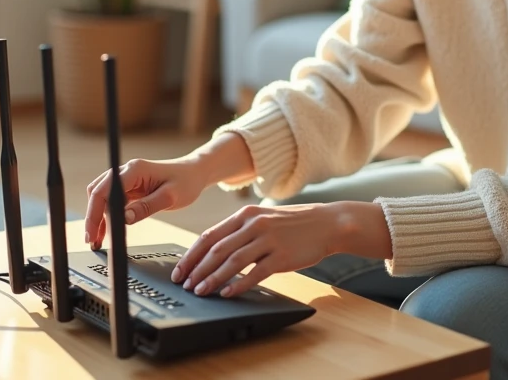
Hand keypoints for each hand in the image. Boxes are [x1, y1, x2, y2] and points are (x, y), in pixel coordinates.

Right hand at [84, 157, 207, 248]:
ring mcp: (127, 178)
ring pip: (102, 196)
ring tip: (96, 240)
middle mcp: (127, 171)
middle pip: (98, 192)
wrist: (195, 172)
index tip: (93, 233)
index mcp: (134, 170)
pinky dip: (107, 215)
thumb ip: (146, 208)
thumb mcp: (170, 197)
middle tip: (92, 240)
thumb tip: (124, 219)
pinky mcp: (130, 186)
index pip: (105, 190)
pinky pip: (112, 200)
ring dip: (97, 217)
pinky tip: (106, 231)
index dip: (95, 213)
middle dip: (93, 217)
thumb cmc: (186, 181)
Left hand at [171, 201, 391, 297]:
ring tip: (201, 291)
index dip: (192, 254)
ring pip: (232, 262)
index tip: (180, 270)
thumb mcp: (264, 218)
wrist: (327, 223)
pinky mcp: (282, 256)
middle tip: (185, 284)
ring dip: (213, 278)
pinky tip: (228, 293)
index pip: (210, 235)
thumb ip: (241, 231)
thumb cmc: (294, 224)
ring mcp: (268, 240)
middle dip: (197, 269)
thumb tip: (214, 250)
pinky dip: (238, 284)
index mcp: (246, 214)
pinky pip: (255, 273)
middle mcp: (255, 224)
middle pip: (217, 249)